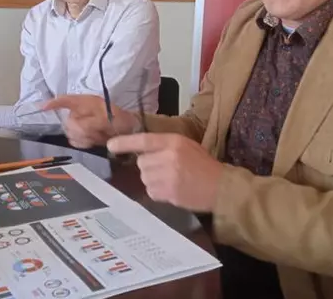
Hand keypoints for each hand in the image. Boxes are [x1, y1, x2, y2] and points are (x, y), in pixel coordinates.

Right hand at [42, 95, 138, 148]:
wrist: (128, 129)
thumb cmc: (119, 119)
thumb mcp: (107, 118)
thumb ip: (89, 122)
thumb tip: (73, 126)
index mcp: (85, 102)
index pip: (65, 100)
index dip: (54, 103)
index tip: (42, 108)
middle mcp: (78, 111)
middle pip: (69, 124)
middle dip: (84, 130)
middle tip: (99, 130)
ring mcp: (78, 123)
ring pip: (72, 134)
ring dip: (87, 137)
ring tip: (100, 134)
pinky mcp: (79, 135)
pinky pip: (75, 141)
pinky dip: (86, 143)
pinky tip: (95, 140)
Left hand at [108, 133, 223, 212]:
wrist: (221, 186)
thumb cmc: (203, 164)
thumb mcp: (186, 146)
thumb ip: (164, 146)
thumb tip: (140, 151)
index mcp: (174, 141)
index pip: (144, 140)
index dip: (125, 142)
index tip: (111, 145)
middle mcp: (169, 157)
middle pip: (142, 162)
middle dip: (149, 167)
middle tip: (165, 170)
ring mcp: (168, 176)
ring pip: (145, 177)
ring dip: (153, 180)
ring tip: (171, 181)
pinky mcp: (169, 193)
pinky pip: (151, 191)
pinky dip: (158, 192)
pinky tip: (172, 190)